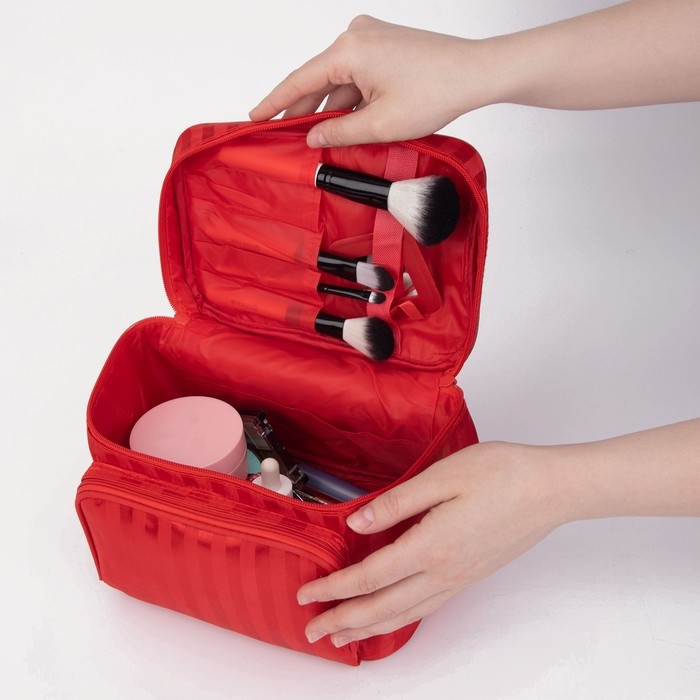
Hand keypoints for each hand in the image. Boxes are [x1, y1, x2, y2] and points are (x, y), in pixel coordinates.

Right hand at [249, 15, 491, 147]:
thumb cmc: (435, 92)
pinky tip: (343, 125)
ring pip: (339, 81)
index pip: (299, 81)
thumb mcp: (378, 125)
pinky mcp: (385, 46)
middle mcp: (356, 36)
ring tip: (315, 139)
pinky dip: (349, 100)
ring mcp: (372, 38)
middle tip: (281, 136)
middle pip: (317, 80)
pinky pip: (356, 76)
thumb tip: (313, 138)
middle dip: (301, 111)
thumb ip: (338, 133)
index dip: (274, 103)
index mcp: (348, 50)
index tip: (254, 117)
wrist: (475, 74)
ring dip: (329, 110)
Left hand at [298, 441, 562, 646]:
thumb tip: (357, 522)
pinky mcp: (471, 575)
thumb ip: (396, 502)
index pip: (369, 576)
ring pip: (404, 614)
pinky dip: (400, 619)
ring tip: (342, 638)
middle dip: (343, 621)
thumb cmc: (501, 473)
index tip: (306, 594)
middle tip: (312, 633)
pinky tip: (392, 618)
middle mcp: (443, 571)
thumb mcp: (442, 476)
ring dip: (369, 628)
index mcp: (431, 545)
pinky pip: (427, 607)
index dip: (334, 587)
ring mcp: (459, 578)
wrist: (551, 489)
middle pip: (382, 607)